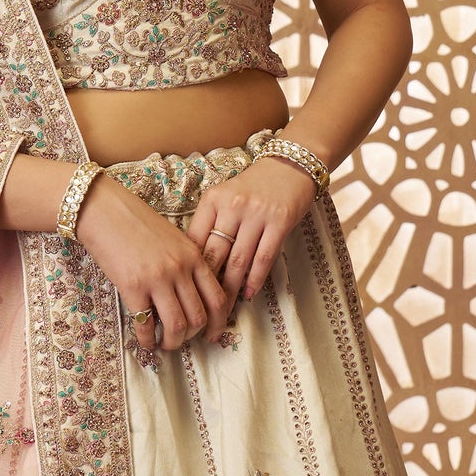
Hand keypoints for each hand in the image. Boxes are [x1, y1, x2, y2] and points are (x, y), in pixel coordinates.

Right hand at [75, 174, 233, 358]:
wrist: (104, 211)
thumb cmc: (136, 223)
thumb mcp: (173, 238)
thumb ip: (187, 263)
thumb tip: (193, 295)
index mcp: (194, 255)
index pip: (217, 297)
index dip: (218, 322)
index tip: (212, 334)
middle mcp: (180, 269)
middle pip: (198, 317)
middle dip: (192, 336)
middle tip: (183, 339)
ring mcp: (157, 279)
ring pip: (177, 325)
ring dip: (173, 342)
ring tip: (164, 344)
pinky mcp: (133, 287)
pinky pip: (146, 324)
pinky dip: (147, 339)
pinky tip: (145, 341)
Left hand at [185, 156, 320, 303]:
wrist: (290, 165)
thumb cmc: (254, 187)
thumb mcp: (225, 197)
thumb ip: (211, 223)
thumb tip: (195, 263)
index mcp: (212, 200)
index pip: (194, 240)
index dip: (188, 268)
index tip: (185, 290)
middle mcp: (232, 206)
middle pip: (213, 254)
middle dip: (206, 286)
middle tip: (201, 309)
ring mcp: (257, 214)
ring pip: (238, 261)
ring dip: (230, 290)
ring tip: (224, 310)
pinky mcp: (279, 221)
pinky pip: (264, 258)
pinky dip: (255, 279)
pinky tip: (249, 294)